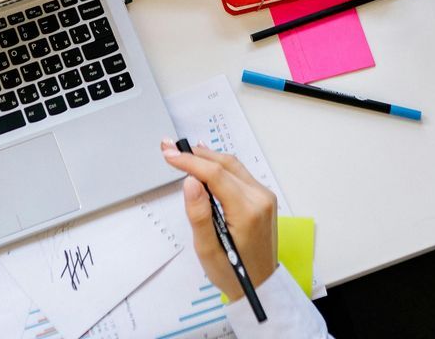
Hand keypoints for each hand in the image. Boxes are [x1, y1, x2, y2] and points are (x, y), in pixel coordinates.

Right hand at [159, 140, 279, 292]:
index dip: (189, 161)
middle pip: (225, 165)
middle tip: (170, 149)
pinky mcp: (264, 198)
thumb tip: (190, 182)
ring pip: (233, 166)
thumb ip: (199, 215)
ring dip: (208, 158)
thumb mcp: (208, 251)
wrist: (261, 285)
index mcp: (247, 211)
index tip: (169, 154)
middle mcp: (260, 199)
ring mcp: (265, 197)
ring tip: (183, 153)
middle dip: (195, 155)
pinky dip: (220, 166)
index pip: (215, 175)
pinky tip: (206, 163)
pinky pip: (240, 174)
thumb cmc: (234, 273)